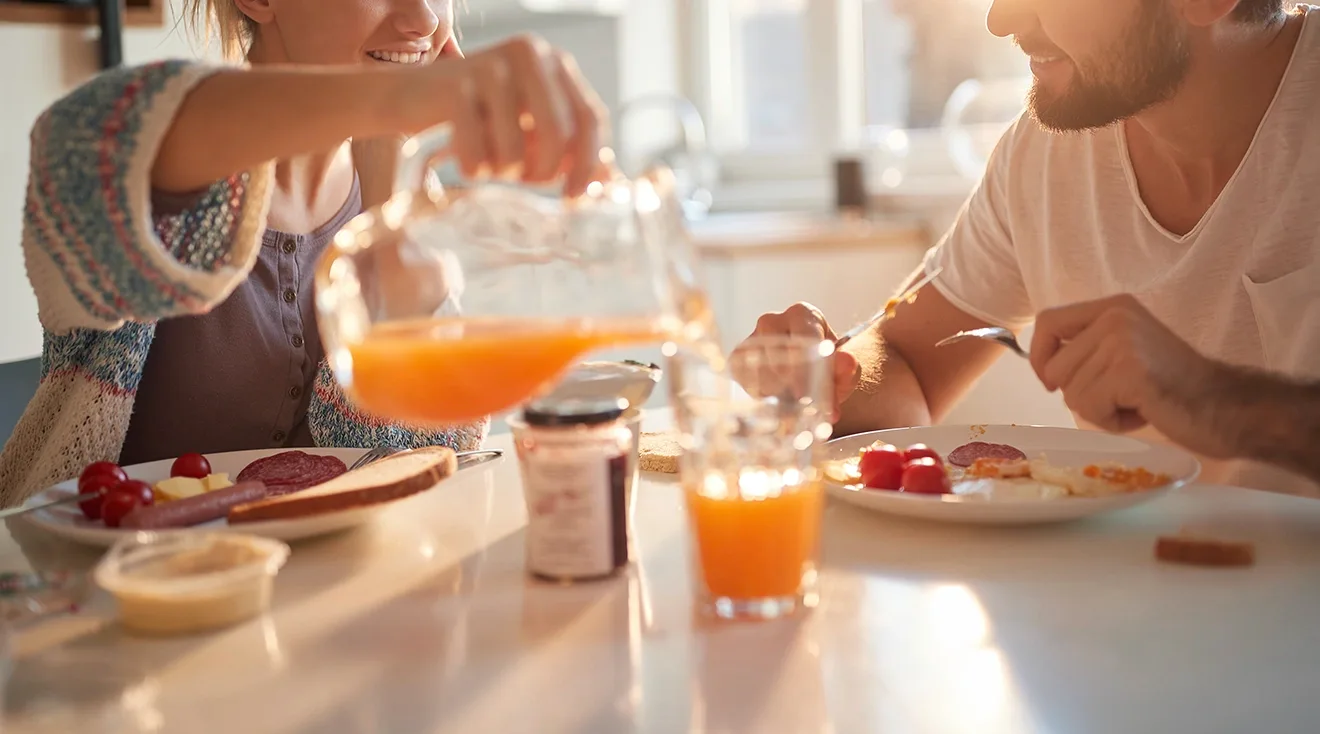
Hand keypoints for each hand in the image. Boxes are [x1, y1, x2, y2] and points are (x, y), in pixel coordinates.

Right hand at [402, 34, 608, 196]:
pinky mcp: (455, 86)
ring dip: (502, 172)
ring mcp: (492, 66)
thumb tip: (610, 180)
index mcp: (555, 62)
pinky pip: (478, 153)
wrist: (408, 95)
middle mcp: (529, 54)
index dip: (588, 165)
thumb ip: (570, 150)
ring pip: (516, 151)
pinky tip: (465, 159)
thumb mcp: (529, 128)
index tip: (573, 197)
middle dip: (542, 173)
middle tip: (523, 179)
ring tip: (489, 161)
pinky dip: (473, 169)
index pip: (592, 119)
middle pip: (559, 136)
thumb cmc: (478, 117)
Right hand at [734, 302, 859, 417]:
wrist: (810, 373)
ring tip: (790, 401)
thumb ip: (848, 369)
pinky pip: (744, 377)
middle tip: (799, 403)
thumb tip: (845, 362)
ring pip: (758, 367)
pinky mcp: (738, 357)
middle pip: (776, 352)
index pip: (802, 337)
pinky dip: (758, 392)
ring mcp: (752, 337)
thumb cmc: (827, 368)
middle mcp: (773, 320)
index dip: (803, 368)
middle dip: (787, 381)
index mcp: (802, 315)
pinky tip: (773, 398)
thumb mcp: (845, 371)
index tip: (803, 394)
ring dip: (774, 390)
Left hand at [1029, 295, 1234, 457]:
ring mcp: (1122, 342)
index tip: (1052, 381)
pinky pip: (1090, 409)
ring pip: (1071, 393)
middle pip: (1054, 368)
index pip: (1046, 323)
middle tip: (1121, 395)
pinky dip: (1112, 422)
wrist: (1223, 405)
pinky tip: (1143, 412)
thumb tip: (1042, 365)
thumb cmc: (1171, 386)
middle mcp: (1115, 317)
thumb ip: (1087, 348)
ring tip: (1136, 401)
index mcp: (1112, 307)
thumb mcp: (1124, 349)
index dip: (1039, 357)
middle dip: (1079, 393)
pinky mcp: (1129, 372)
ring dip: (1099, 410)